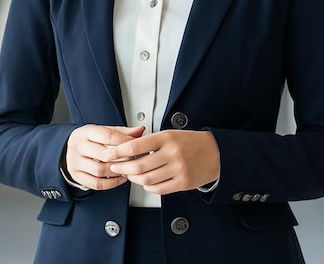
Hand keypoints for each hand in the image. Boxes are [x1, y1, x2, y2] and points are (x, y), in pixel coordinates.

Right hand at [64, 124, 144, 190]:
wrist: (71, 148)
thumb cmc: (91, 139)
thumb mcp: (104, 131)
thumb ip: (123, 132)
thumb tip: (140, 130)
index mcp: (86, 131)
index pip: (107, 135)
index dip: (124, 142)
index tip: (136, 146)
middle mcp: (78, 146)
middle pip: (103, 154)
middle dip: (121, 159)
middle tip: (133, 160)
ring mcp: (75, 162)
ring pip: (99, 170)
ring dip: (116, 172)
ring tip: (127, 169)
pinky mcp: (76, 175)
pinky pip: (96, 184)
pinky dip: (111, 184)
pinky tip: (119, 178)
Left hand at [101, 130, 219, 195]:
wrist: (215, 153)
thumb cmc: (190, 141)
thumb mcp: (170, 134)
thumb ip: (151, 141)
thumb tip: (127, 149)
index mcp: (166, 138)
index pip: (136, 146)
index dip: (118, 151)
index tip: (108, 154)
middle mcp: (172, 154)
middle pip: (138, 166)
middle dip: (122, 167)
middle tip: (115, 166)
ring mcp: (178, 170)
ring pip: (146, 179)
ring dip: (133, 178)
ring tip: (129, 174)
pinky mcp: (183, 183)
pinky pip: (159, 188)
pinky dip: (148, 186)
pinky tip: (145, 181)